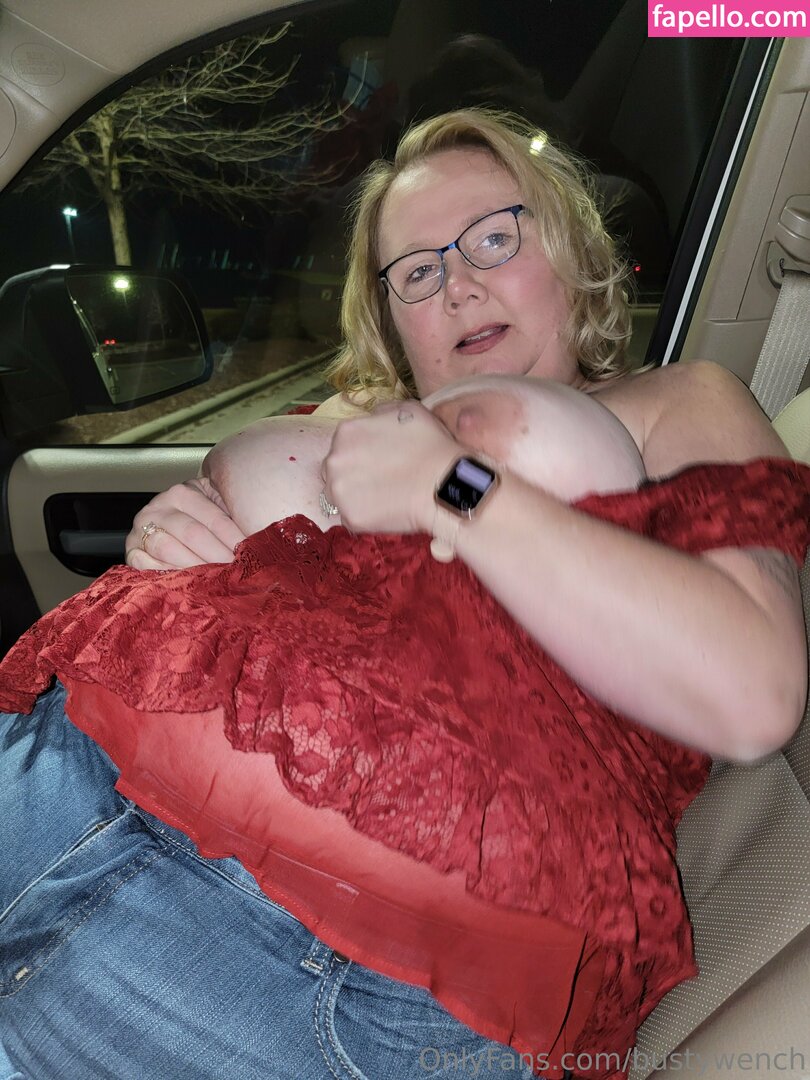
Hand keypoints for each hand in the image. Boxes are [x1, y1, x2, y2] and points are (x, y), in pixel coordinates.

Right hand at [124, 477, 245, 568]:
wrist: (166, 527)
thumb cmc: (200, 521)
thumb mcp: (216, 509)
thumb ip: (232, 516)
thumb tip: (257, 536)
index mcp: (183, 493)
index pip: (213, 518)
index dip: (233, 538)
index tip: (249, 554)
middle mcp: (159, 507)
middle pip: (192, 533)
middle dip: (217, 555)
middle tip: (235, 571)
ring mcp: (141, 529)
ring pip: (168, 548)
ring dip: (194, 566)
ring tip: (214, 580)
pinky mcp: (131, 551)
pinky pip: (145, 565)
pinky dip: (166, 574)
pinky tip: (186, 583)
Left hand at [322, 401, 459, 533]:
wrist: (444, 483)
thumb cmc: (430, 444)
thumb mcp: (407, 410)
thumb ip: (381, 412)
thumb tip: (373, 418)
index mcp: (346, 433)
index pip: (343, 445)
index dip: (362, 454)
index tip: (380, 461)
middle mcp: (334, 461)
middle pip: (335, 470)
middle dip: (353, 474)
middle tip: (380, 480)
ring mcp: (339, 492)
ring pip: (339, 495)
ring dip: (355, 496)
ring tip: (383, 497)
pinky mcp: (350, 518)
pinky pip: (351, 518)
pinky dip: (365, 516)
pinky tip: (386, 510)